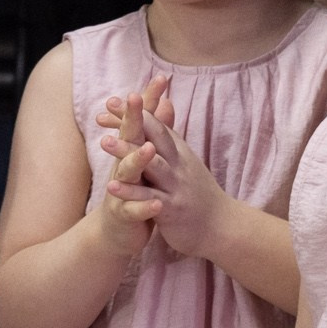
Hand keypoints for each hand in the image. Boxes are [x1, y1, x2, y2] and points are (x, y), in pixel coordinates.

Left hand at [100, 78, 229, 260]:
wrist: (222, 226)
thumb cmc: (198, 194)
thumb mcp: (185, 163)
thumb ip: (170, 140)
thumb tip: (163, 112)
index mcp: (179, 152)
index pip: (155, 125)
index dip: (134, 113)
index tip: (110, 101)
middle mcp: (179, 164)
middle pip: (154, 137)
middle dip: (132, 121)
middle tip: (107, 108)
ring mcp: (176, 185)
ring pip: (151, 164)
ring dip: (128, 152)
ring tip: (104, 141)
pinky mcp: (173, 208)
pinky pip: (149, 198)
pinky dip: (131, 192)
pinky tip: (112, 186)